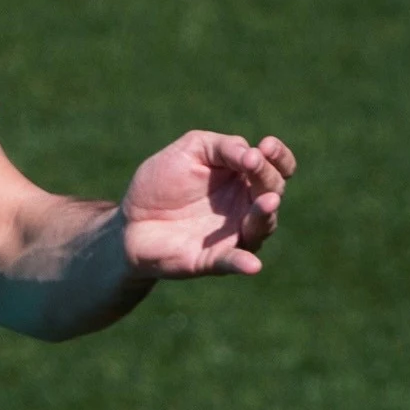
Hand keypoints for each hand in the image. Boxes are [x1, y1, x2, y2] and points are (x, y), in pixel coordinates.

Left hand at [120, 131, 295, 278]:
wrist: (130, 220)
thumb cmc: (162, 182)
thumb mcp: (190, 150)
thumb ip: (222, 146)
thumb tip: (252, 154)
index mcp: (244, 178)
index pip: (277, 167)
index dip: (279, 157)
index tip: (267, 145)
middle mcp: (247, 207)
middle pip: (272, 191)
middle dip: (266, 176)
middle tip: (252, 163)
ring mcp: (234, 234)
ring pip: (260, 226)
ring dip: (264, 214)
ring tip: (267, 201)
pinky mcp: (213, 260)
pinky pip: (232, 262)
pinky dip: (243, 263)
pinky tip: (252, 265)